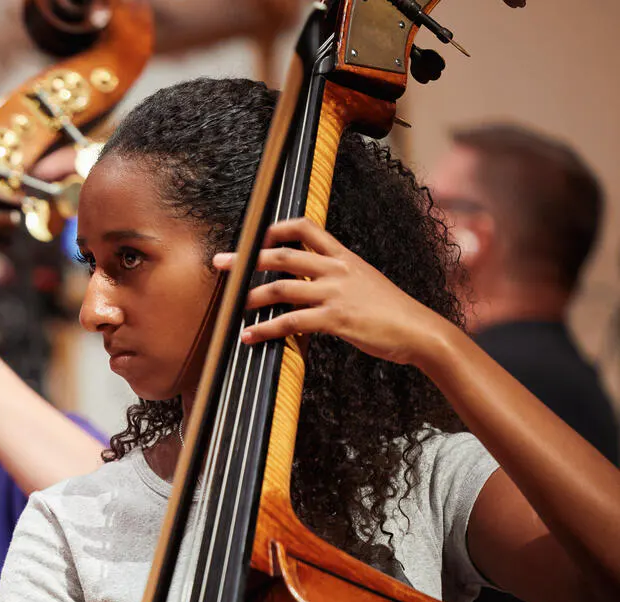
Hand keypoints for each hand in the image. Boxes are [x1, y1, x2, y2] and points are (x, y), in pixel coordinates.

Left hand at [214, 217, 457, 368]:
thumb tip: (308, 281)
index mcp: (344, 257)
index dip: (277, 228)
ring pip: (281, 288)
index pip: (307, 228)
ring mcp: (336, 293)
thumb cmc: (391, 311)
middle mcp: (337, 269)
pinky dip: (265, 329)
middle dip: (247, 258)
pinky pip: (291, 322)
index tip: (254, 235)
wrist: (420, 331)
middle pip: (283, 255)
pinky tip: (250, 336)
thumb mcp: (365, 282)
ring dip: (250, 297)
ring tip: (231, 307)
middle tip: (220, 262)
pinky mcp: (336, 319)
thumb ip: (338, 277)